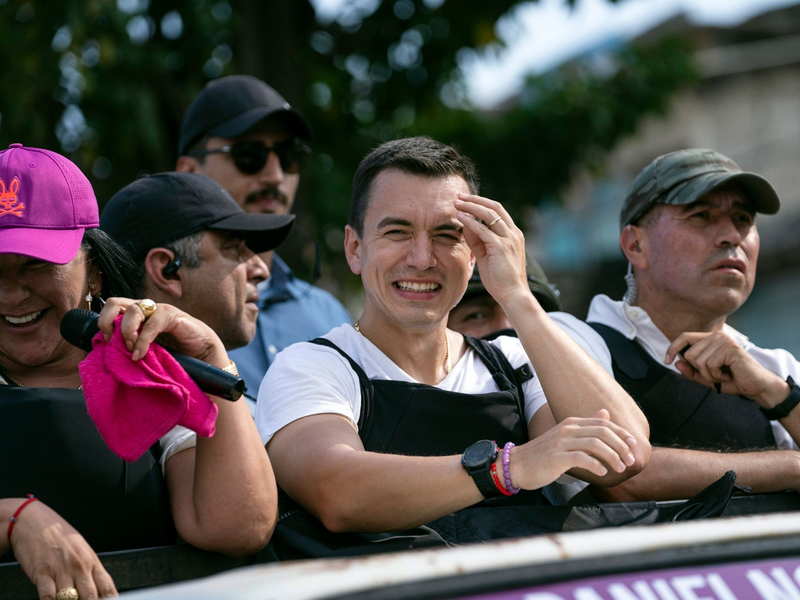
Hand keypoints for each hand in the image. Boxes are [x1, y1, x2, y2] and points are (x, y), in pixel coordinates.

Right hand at [9, 501, 116, 598]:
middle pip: (91, 597)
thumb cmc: (58, 537)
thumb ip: (88, 572)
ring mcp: (61, 570)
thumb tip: (96, 592)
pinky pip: (48, 596)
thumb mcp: (80, 551)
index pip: (107, 587)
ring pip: (70, 599)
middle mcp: (79, 566)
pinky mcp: (42, 572)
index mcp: (91, 561)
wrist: (34, 521)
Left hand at [97, 298, 227, 366]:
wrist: (203, 354)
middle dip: (107, 322)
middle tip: (113, 341)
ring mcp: (159, 310)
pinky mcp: (172, 315)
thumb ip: (132, 346)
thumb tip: (108, 352)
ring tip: (132, 350)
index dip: (104, 323)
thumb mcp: (147, 349)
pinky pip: (152, 323)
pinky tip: (140, 354)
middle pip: (115, 302)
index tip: (107, 342)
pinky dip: (142, 341)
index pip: (112, 307)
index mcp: (137, 315)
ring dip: (127, 331)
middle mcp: (146, 309)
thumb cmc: (175, 353)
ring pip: (132, 309)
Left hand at [454, 194, 529, 307]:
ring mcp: (508, 239)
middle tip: (459, 197)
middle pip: (495, 207)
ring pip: (489, 215)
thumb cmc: (500, 278)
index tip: (466, 200)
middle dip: (476, 200)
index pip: (498, 211)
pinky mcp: (500, 247)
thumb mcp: (486, 255)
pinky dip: (470, 222)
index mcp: (513, 234)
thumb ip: (477, 240)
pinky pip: (483, 229)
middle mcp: (513, 234)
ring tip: (457, 204)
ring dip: (471, 207)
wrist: (512, 295)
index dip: (482, 203)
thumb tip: (465, 225)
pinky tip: (460, 218)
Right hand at [506, 409, 637, 489]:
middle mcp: (567, 429)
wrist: (516, 465)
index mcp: (571, 423)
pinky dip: (595, 465)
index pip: (603, 423)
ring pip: (595, 444)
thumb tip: (605, 414)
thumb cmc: (543, 455)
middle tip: (630, 461)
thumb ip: (586, 427)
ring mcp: (561, 442)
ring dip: (612, 457)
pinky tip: (602, 473)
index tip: (633, 445)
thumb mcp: (565, 437)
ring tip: (620, 468)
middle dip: (621, 446)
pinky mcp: (556, 457)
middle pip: (603, 432)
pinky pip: (581, 458)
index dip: (621, 433)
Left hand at [665, 331, 790, 406]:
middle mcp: (717, 336)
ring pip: (698, 360)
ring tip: (723, 375)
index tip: (666, 360)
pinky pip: (709, 365)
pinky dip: (716, 376)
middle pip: (689, 353)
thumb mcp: (706, 378)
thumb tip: (677, 362)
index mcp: (710, 339)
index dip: (672, 348)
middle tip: (715, 374)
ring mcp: (724, 341)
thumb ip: (691, 371)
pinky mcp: (730, 349)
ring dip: (708, 375)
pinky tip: (728, 375)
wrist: (757, 387)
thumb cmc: (733, 380)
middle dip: (698, 370)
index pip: (684, 337)